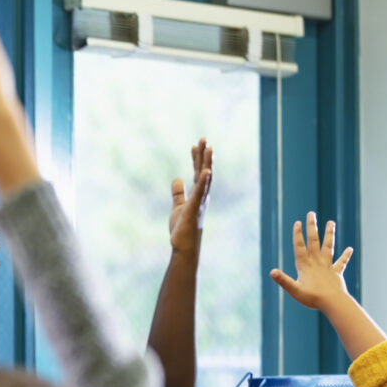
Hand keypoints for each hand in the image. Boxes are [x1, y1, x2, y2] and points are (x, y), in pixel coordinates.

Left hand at [168, 139, 212, 255]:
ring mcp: (199, 202)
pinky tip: (206, 171)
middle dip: (204, 156)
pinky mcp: (194, 209)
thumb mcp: (178, 206)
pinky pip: (199, 193)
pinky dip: (203, 182)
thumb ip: (178, 193)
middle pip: (204, 172)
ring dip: (207, 164)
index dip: (196, 159)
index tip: (194, 145)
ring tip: (209, 148)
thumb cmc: (183, 228)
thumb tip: (177, 179)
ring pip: (205, 179)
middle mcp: (202, 196)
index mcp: (198, 195)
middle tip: (203, 139)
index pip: (198, 173)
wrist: (184, 246)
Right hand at [269, 212, 353, 311]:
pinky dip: (345, 255)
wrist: (333, 303)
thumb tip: (272, 272)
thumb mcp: (294, 290)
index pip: (300, 247)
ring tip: (331, 222)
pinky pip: (341, 262)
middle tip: (311, 214)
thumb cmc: (313, 298)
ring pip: (328, 247)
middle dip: (312, 227)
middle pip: (314, 241)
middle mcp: (317, 262)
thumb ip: (283, 280)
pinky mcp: (336, 273)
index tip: (298, 222)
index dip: (297, 235)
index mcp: (305, 266)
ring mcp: (327, 266)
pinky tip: (350, 249)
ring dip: (329, 234)